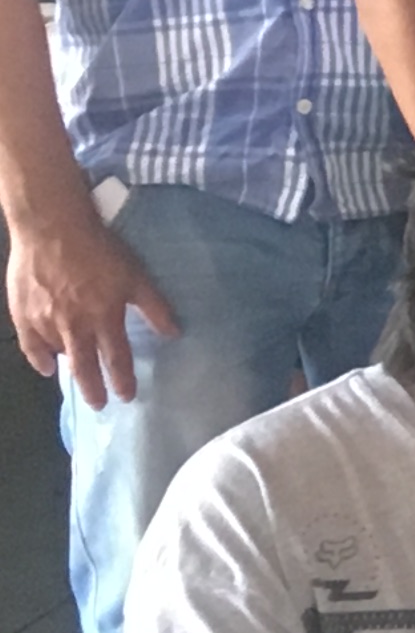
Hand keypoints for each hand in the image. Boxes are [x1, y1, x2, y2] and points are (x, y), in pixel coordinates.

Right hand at [6, 199, 176, 409]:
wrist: (52, 227)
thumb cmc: (99, 249)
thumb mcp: (135, 276)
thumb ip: (154, 307)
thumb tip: (175, 333)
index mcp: (104, 317)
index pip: (116, 359)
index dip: (122, 380)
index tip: (127, 397)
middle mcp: (74, 325)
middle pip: (84, 367)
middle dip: (94, 389)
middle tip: (99, 405)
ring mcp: (45, 321)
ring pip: (58, 356)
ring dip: (69, 370)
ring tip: (78, 380)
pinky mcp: (22, 313)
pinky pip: (30, 345)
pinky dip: (38, 359)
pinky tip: (47, 368)